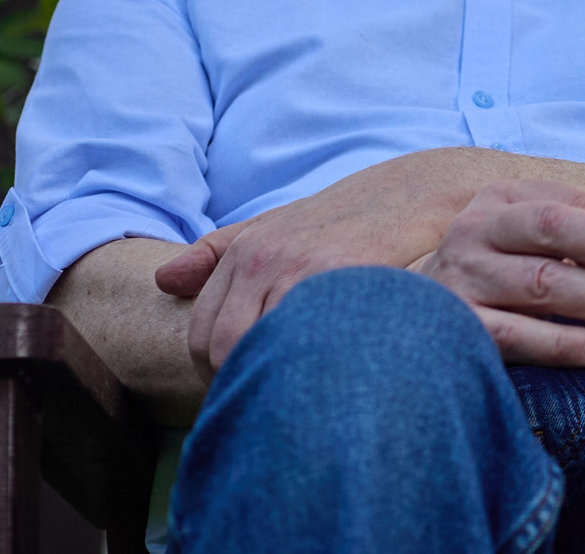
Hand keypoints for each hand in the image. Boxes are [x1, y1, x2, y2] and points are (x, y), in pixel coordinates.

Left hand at [155, 150, 481, 375]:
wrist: (421, 193)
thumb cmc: (349, 218)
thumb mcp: (280, 225)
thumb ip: (220, 253)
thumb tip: (162, 281)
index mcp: (245, 249)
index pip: (202, 335)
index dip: (220, 369)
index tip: (250, 381)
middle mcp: (266, 257)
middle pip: (224, 349)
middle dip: (243, 379)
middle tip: (275, 392)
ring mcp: (304, 266)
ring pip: (261, 350)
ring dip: (276, 376)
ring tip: (300, 387)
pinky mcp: (346, 277)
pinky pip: (307, 338)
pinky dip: (312, 361)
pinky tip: (331, 367)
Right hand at [416, 180, 584, 367]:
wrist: (409, 316)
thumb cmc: (497, 269)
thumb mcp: (533, 236)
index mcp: (500, 201)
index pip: (566, 205)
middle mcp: (475, 231)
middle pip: (553, 232)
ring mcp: (461, 279)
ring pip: (539, 283)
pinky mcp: (456, 327)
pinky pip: (513, 335)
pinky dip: (559, 342)